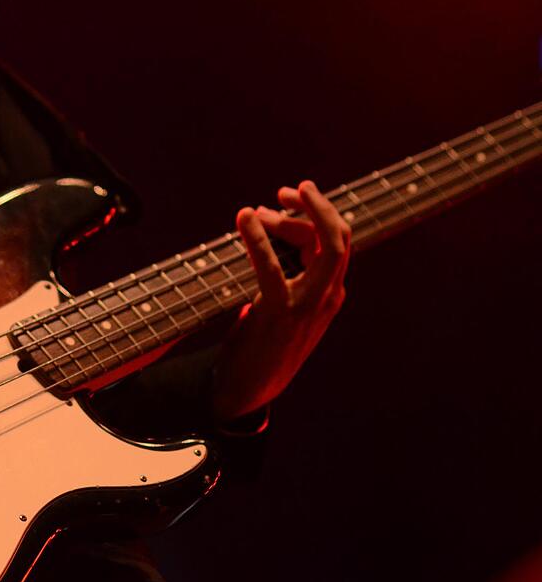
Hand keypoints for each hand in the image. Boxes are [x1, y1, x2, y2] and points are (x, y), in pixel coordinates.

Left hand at [213, 180, 350, 420]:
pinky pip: (273, 267)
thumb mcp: (282, 306)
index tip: (289, 197)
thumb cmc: (262, 344)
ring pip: (316, 244)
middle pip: (337, 236)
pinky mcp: (282, 313)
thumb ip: (286, 275)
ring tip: (253, 212)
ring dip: (286, 219)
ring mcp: (309, 305)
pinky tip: (244, 221)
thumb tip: (268, 236)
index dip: (318, 212)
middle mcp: (328, 296)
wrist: (249, 389)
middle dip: (315, 205)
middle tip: (284, 192)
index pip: (337, 241)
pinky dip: (259, 239)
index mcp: (331, 293)